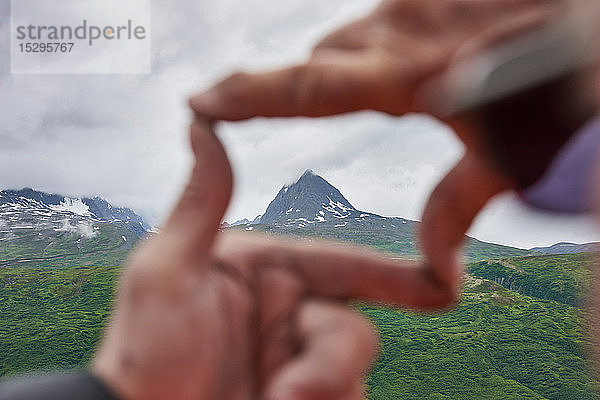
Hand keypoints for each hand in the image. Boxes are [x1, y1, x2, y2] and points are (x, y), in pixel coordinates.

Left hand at [92, 120, 456, 399]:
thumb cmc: (143, 352)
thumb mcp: (166, 272)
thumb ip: (201, 201)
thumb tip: (200, 120)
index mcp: (267, 273)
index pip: (341, 266)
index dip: (394, 276)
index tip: (444, 285)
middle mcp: (289, 314)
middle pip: (352, 329)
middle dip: (330, 361)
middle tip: (289, 395)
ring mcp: (298, 362)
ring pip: (352, 372)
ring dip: (319, 391)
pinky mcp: (305, 398)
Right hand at [188, 0, 555, 303]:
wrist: (594, 31)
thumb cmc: (558, 97)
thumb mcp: (504, 162)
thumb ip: (457, 209)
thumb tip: (440, 274)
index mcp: (405, 76)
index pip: (304, 87)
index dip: (247, 95)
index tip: (199, 99)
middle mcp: (399, 29)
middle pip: (320, 60)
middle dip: (300, 85)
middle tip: (270, 105)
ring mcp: (416, 0)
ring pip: (351, 36)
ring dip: (345, 65)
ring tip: (357, 90)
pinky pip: (382, 16)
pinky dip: (378, 42)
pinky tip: (406, 57)